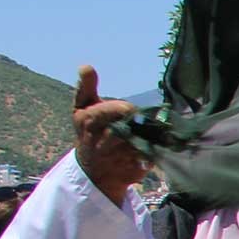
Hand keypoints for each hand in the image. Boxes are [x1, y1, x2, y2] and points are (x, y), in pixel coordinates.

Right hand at [71, 66, 145, 201]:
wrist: (93, 171)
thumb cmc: (88, 133)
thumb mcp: (81, 109)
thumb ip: (86, 87)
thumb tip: (85, 66)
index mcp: (90, 121)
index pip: (118, 110)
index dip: (126, 109)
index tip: (130, 110)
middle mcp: (104, 140)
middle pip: (132, 125)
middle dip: (140, 122)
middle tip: (144, 122)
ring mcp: (120, 157)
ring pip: (145, 139)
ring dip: (152, 134)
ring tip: (152, 132)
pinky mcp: (135, 169)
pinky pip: (153, 155)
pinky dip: (157, 149)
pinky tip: (155, 146)